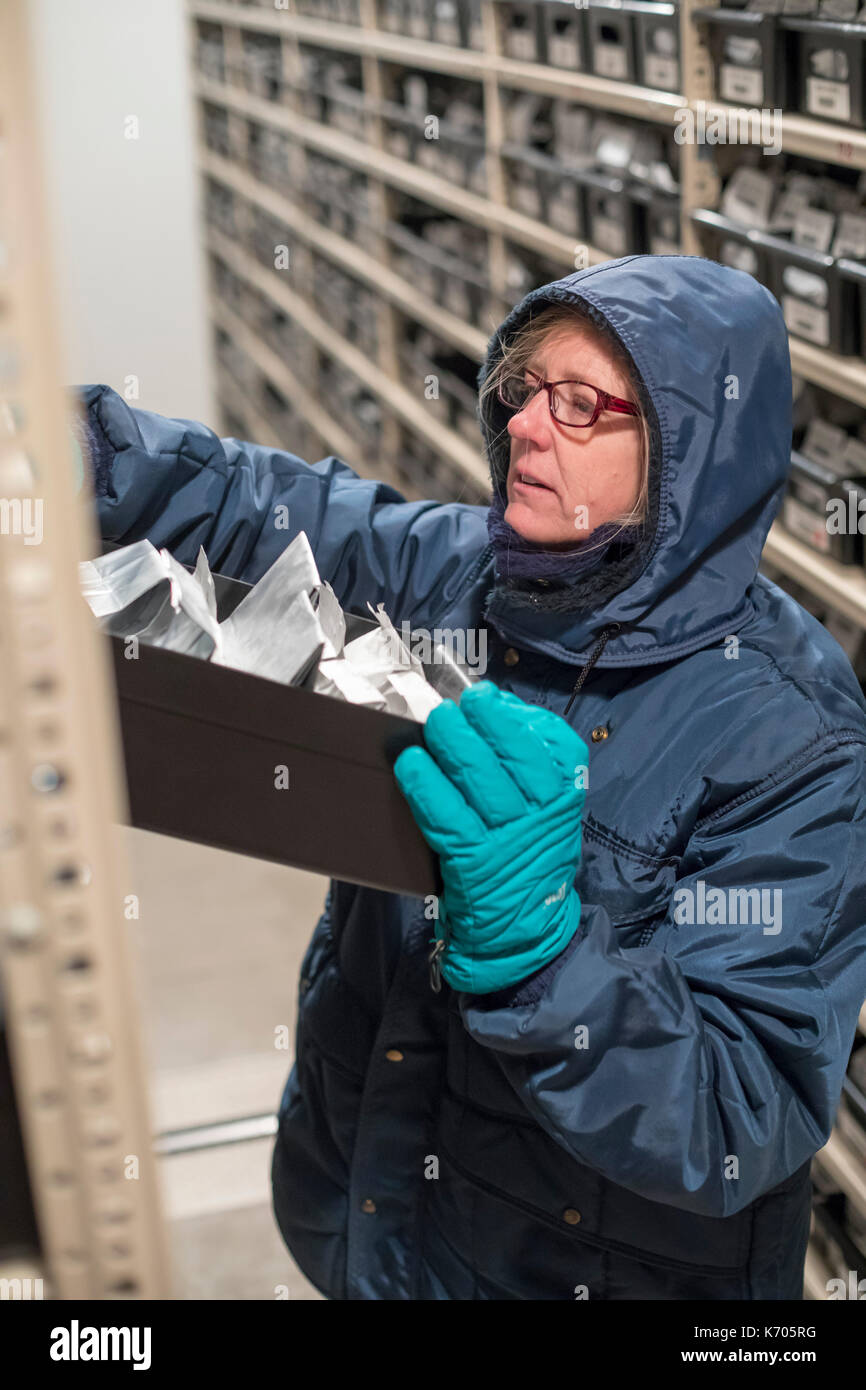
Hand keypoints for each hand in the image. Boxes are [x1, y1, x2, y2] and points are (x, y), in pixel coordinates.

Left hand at [393, 680, 586, 993]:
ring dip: (453, 745)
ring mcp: (509, 841)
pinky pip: (448, 818)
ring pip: (481, 781)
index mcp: (565, 796)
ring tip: (434, 722)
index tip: (484, 696)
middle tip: (450, 706)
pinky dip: (427, 787)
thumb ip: (533, 759)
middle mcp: (544, 817)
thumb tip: (498, 705)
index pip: (553, 746)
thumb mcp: (549, 809)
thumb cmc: (528, 854)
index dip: (515, 716)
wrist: (522, 930)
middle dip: (480, 723)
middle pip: (514, 757)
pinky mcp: (474, 864)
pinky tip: (410, 764)